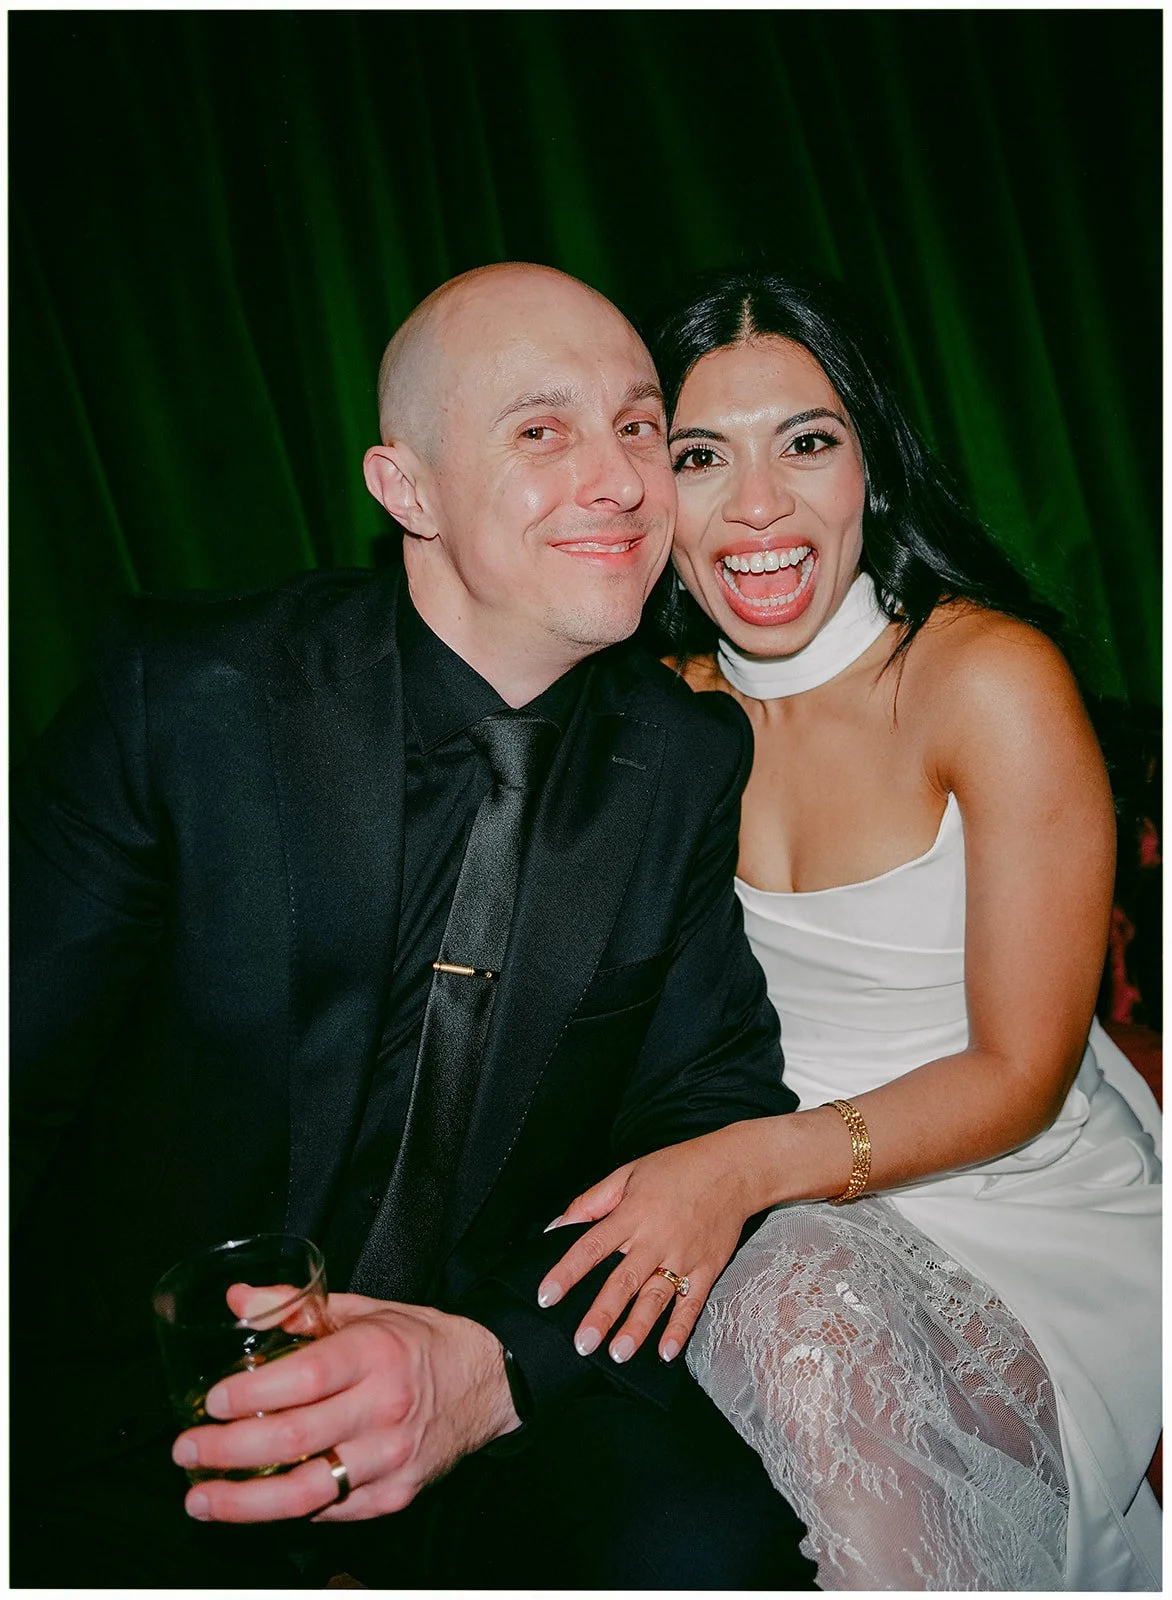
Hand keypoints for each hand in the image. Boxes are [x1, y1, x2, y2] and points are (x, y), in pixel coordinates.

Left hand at [172, 1293, 519, 1522]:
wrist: (484, 1383)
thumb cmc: (417, 1342)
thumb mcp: (363, 1310)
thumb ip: (295, 1308)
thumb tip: (239, 1300)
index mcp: (374, 1354)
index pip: (304, 1378)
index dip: (250, 1394)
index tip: (209, 1401)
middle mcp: (384, 1408)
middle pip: (294, 1440)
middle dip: (227, 1451)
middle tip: (186, 1450)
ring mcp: (390, 1458)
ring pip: (306, 1492)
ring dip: (243, 1502)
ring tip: (200, 1498)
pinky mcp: (394, 1495)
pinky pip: (329, 1511)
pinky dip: (284, 1512)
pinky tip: (252, 1504)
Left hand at [537, 1124, 755, 1364]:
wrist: (733, 1170)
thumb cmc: (677, 1168)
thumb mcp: (628, 1174)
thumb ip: (590, 1202)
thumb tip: (556, 1226)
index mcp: (632, 1215)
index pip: (591, 1247)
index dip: (567, 1272)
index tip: (546, 1295)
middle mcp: (656, 1239)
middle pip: (623, 1281)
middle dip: (601, 1314)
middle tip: (582, 1343)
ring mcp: (684, 1257)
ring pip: (656, 1299)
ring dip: (636, 1328)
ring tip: (618, 1354)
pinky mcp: (707, 1269)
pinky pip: (691, 1304)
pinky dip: (679, 1330)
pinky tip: (665, 1352)